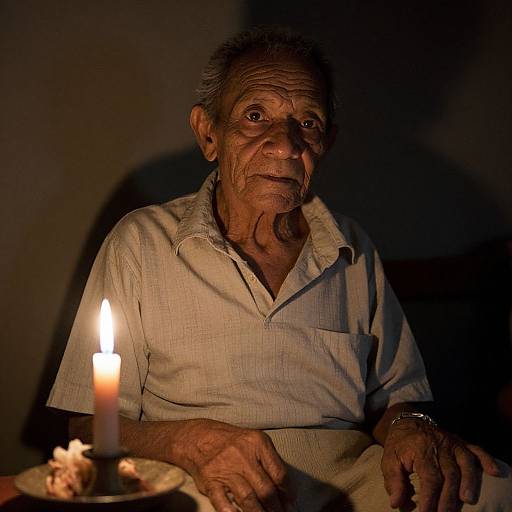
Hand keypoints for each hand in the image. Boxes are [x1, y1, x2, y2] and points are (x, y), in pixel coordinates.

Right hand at [172, 418, 290, 511]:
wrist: (199, 437)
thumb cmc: (232, 442)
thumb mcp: (254, 441)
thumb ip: (269, 461)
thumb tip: (285, 490)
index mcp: (258, 443)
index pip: (279, 473)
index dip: (288, 493)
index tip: (290, 504)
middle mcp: (243, 455)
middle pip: (266, 489)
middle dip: (275, 508)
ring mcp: (225, 469)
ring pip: (248, 498)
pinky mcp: (210, 481)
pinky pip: (222, 501)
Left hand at [381, 419, 500, 511]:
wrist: (407, 423)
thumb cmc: (399, 445)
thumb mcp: (389, 460)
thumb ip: (393, 482)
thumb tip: (396, 504)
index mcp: (420, 448)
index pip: (429, 476)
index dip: (430, 497)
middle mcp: (439, 444)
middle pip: (450, 473)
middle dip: (449, 497)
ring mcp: (452, 443)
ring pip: (465, 463)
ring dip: (469, 482)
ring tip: (468, 500)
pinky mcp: (461, 443)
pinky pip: (477, 450)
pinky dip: (486, 460)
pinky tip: (494, 472)